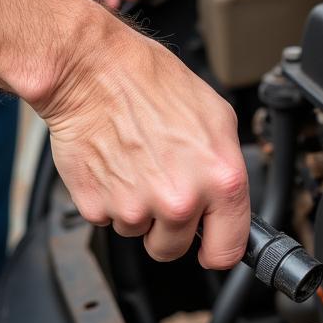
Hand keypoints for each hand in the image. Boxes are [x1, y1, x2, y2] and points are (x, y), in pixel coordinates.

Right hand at [38, 19, 249, 264]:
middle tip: (161, 187)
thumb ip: (227, 169)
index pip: (227, 250)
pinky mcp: (96, 206)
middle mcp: (180, 200)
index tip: (208, 246)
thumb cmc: (153, 84)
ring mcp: (136, 207)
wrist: (93, 71)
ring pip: (138, 233)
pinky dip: (108, 198)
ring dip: (137, 209)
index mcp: (220, 180)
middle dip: (168, 227)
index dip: (216, 250)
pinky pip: (107, 219)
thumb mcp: (218, 118)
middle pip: (174, 250)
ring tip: (136, 164)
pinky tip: (115, 164)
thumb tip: (228, 201)